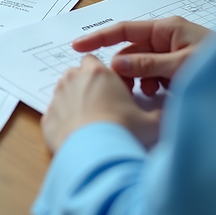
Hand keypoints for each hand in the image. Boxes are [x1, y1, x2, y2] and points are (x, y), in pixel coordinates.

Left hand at [41, 55, 161, 152]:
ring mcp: (57, 98)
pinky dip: (62, 121)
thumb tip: (169, 115)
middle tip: (100, 104)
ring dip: (72, 100)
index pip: (94, 61)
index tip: (111, 89)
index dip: (102, 74)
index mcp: (98, 73)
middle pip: (76, 74)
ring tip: (88, 120)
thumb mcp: (150, 123)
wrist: (95, 153)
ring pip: (63, 92)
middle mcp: (74, 80)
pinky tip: (76, 134)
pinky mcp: (47, 118)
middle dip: (85, 84)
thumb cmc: (123, 131)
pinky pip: (54, 114)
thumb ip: (159, 115)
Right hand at [73, 17, 211, 94]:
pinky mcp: (177, 67)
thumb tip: (116, 65)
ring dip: (140, 80)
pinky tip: (162, 94)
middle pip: (130, 51)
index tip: (76, 47)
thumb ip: (147, 66)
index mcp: (166, 28)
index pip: (123, 29)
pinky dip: (152, 84)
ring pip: (140, 66)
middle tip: (121, 90)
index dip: (98, 37)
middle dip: (123, 70)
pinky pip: (153, 74)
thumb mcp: (181, 66)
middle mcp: (166, 36)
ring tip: (152, 93)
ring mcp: (171, 52)